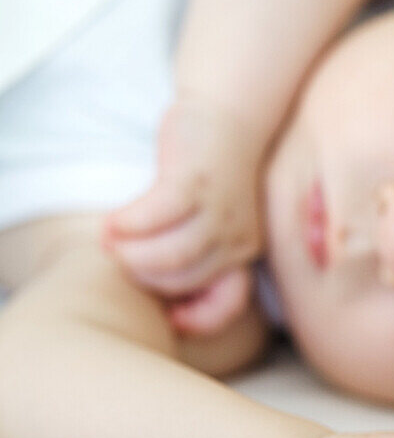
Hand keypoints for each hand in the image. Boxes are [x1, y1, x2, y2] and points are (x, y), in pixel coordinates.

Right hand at [104, 99, 262, 334]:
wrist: (226, 118)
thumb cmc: (207, 180)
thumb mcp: (208, 224)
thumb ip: (189, 257)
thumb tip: (155, 297)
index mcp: (241, 254)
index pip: (229, 303)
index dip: (197, 320)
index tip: (166, 317)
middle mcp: (237, 237)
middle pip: (182, 280)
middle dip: (141, 276)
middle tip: (117, 259)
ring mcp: (219, 209)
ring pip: (171, 254)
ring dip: (130, 253)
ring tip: (109, 242)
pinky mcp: (196, 181)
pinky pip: (156, 216)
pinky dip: (127, 223)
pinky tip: (112, 221)